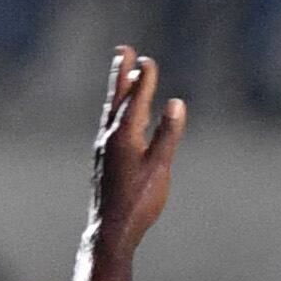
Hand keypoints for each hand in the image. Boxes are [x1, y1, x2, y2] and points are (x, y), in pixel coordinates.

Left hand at [89, 47, 185, 257]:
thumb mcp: (159, 168)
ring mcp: (105, 148)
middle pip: (117, 99)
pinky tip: (123, 117)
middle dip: (122, 75)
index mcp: (124, 136)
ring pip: (113, 112)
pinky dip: (119, 112)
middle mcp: (110, 137)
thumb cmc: (138, 201)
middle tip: (123, 51)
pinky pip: (111, 126)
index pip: (136, 100)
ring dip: (119, 92)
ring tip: (125, 77)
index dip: (144, 80)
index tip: (148, 60)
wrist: (110, 229)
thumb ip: (168, 134)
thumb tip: (176, 103)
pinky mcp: (105, 159)